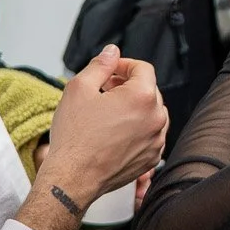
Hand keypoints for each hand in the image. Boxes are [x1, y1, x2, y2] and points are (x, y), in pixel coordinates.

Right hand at [41, 45, 168, 205]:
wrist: (73, 177)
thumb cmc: (74, 136)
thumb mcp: (80, 88)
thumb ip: (101, 65)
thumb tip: (112, 52)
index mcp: (142, 97)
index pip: (143, 68)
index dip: (124, 65)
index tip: (109, 72)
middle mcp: (156, 118)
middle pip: (149, 90)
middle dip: (128, 86)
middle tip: (105, 91)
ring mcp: (156, 141)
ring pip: (152, 113)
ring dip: (135, 108)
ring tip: (109, 112)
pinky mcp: (151, 158)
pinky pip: (150, 135)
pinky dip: (138, 129)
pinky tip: (115, 132)